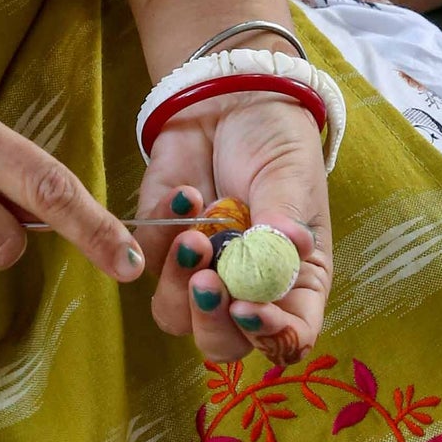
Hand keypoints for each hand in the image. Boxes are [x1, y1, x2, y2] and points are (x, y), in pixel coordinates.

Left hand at [139, 93, 332, 361]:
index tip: (247, 308)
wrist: (230, 99)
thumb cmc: (276, 144)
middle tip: (208, 282)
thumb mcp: (292, 178)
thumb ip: (285, 218)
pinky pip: (148, 260)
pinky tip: (186, 192)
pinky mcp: (159, 245)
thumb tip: (290, 248)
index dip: (270, 337)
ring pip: (174, 314)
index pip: (289, 337)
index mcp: (293, 282)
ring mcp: (199, 271)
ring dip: (178, 282)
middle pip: (223, 342)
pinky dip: (163, 231)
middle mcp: (245, 288)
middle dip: (210, 322)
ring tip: (194, 233)